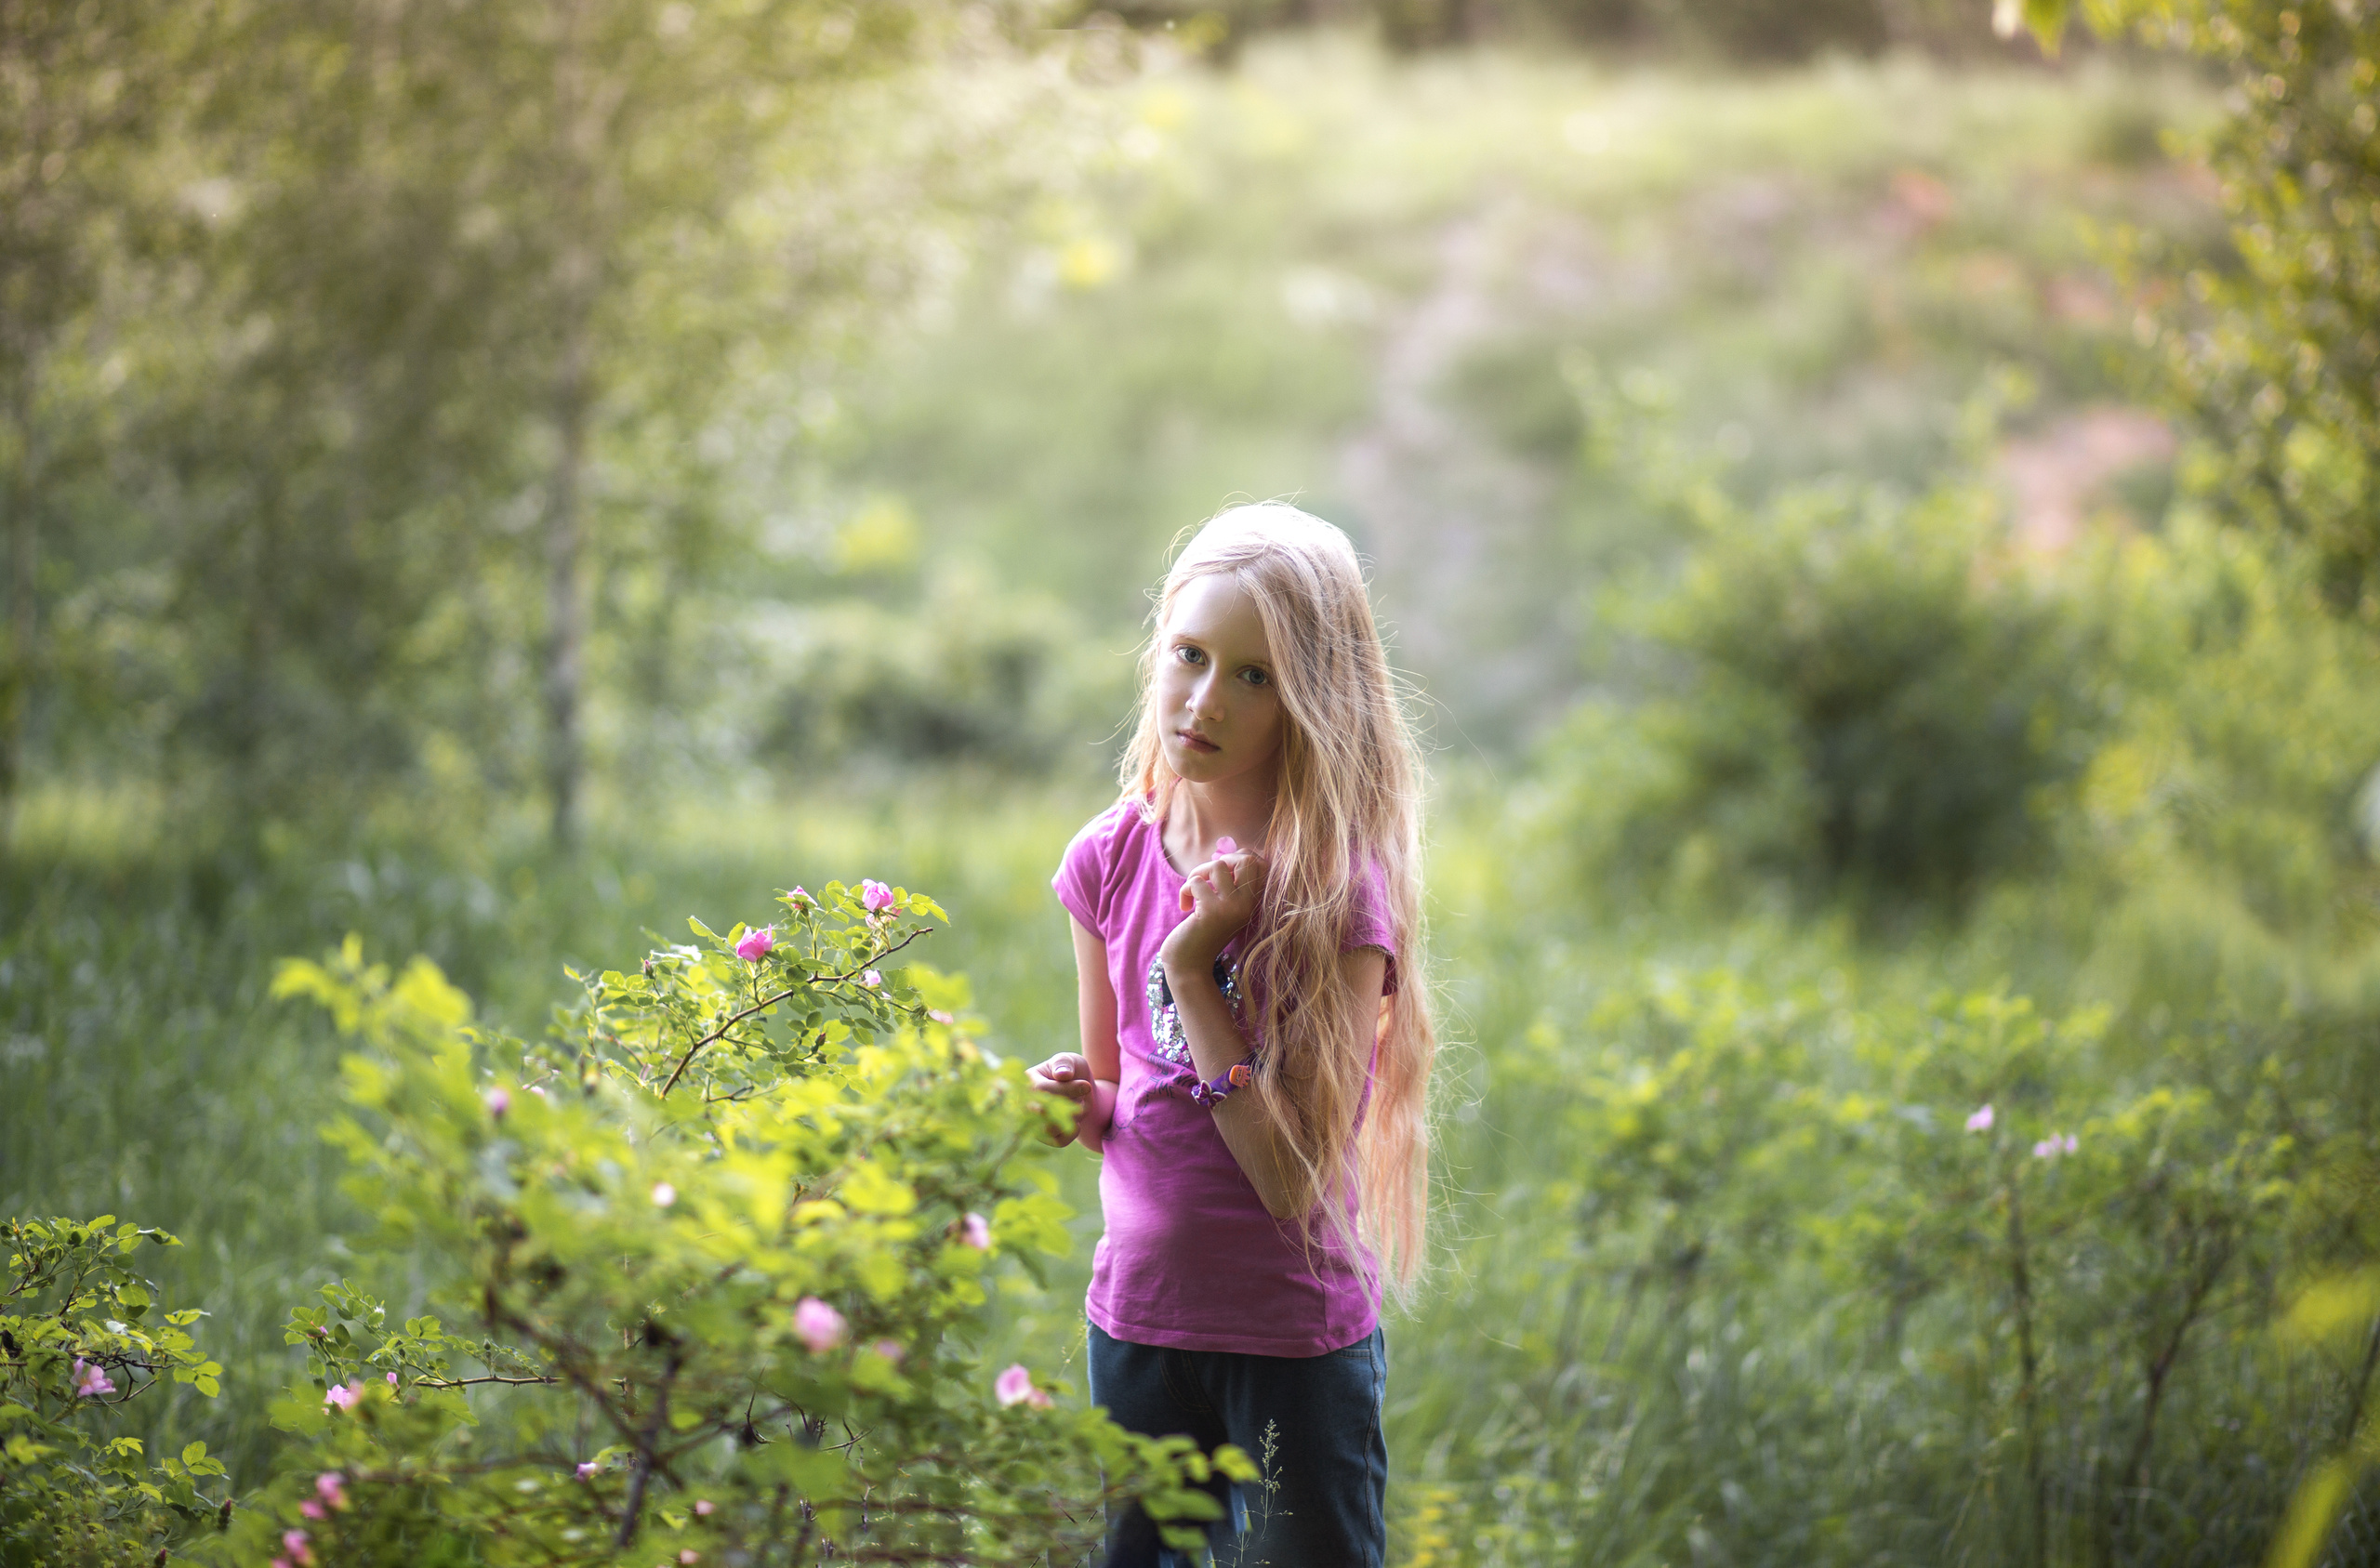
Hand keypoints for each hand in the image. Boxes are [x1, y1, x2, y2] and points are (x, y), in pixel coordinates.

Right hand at [1026, 1051, 1095, 1143]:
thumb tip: (1062, 1075)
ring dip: (1072, 1117)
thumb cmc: (1070, 1071)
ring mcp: (1031, 1123)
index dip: (1067, 1089)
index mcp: (1025, 1082)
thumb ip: (1064, 1063)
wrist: (1080, 1090)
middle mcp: (1023, 1104)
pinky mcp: (1043, 1138)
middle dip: (1070, 1104)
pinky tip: (1076, 1120)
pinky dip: (1073, 1130)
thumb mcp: (1069, 1060)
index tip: (1087, 1086)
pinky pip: (1059, 1141)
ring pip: (1051, 1128)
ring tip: (1077, 1106)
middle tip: (1082, 1096)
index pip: (1041, 1090)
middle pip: (1044, 1111)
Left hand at [1164, 848, 1263, 973]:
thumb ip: (1233, 884)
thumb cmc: (1204, 933)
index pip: (1260, 863)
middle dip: (1221, 861)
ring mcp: (1231, 909)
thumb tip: (1232, 851)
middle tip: (1207, 880)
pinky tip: (1185, 907)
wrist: (1190, 966)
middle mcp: (1248, 905)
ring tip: (1192, 893)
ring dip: (1198, 874)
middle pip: (1247, 858)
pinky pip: (1196, 882)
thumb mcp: (1225, 906)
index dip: (1238, 858)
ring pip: (1217, 866)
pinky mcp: (1211, 912)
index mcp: (1255, 903)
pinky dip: (1185, 890)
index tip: (1221, 874)